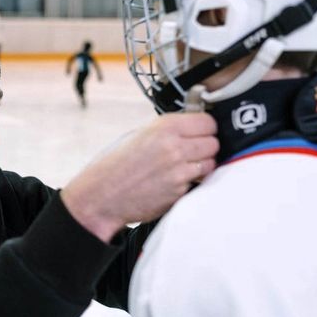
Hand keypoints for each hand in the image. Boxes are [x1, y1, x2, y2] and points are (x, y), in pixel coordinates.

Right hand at [61, 113, 217, 241]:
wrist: (102, 195)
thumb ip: (168, 130)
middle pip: (213, 143)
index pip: (208, 122)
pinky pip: (197, 183)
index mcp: (164, 127)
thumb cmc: (116, 165)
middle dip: (206, 147)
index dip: (205, 128)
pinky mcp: (180, 192)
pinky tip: (172, 181)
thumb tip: (193, 128)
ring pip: (210, 164)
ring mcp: (179, 171)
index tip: (200, 131)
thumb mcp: (140, 135)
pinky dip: (190, 182)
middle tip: (191, 151)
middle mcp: (175, 147)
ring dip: (201, 165)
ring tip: (182, 167)